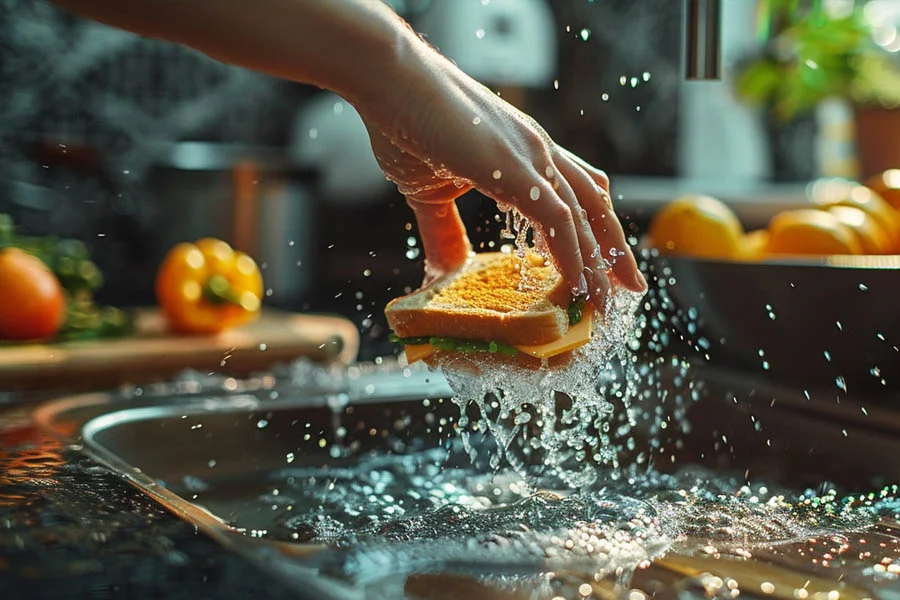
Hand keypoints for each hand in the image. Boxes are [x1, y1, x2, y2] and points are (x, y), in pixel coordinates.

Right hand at [357, 44, 646, 306]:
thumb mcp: (429, 191)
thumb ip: (444, 231)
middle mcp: (539, 151)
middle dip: (615, 250)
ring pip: (584, 216)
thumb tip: (443, 271)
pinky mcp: (514, 168)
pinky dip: (572, 254)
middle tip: (632, 288)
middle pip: (595, 205)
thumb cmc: (406, 123)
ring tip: (608, 302)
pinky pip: (558, 218)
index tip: (604, 262)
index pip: (576, 191)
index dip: (595, 228)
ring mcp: (531, 157)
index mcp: (524, 152)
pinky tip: (577, 284)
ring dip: (599, 262)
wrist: (390, 81)